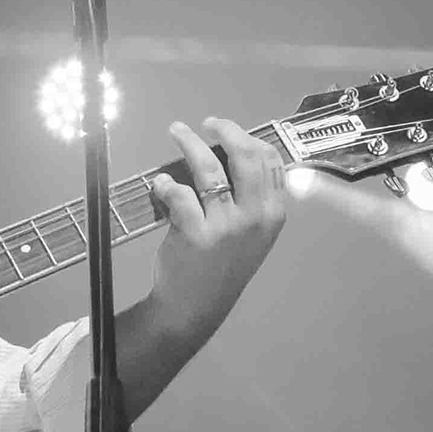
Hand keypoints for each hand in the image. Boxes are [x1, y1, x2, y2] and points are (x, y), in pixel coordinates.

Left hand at [145, 116, 296, 341]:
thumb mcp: (250, 234)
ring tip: (176, 131)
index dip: (247, 137)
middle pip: (245, 155)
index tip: (227, 130)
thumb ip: (249, 198)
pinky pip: (180, 193)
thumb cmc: (221, 266)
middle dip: (225, 130)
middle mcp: (256, 217)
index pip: (269, 161)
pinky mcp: (196, 233)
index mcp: (273, 214)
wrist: (194, 307)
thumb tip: (231, 151)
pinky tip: (159, 184)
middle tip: (206, 124)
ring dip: (189, 143)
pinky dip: (165, 184)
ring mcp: (227, 227)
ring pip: (209, 168)